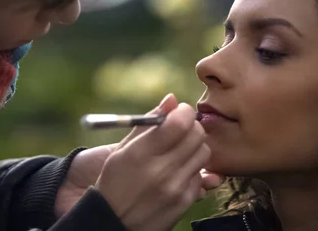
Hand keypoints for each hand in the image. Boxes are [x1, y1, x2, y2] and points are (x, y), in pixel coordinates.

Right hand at [54, 94, 224, 218]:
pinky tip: (177, 171)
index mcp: (141, 153)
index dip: (183, 112)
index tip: (178, 113)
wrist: (113, 222)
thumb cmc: (114, 181)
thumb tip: (172, 99)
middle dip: (191, 127)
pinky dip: (193, 168)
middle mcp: (161, 170)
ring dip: (194, 147)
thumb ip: (148, 122)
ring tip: (178, 151)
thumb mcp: (122, 149)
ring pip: (204, 153)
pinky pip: (202, 174)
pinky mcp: (185, 201)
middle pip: (197, 135)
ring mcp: (175, 187)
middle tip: (180, 130)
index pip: (179, 122)